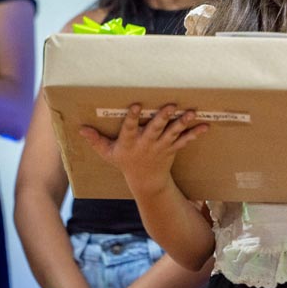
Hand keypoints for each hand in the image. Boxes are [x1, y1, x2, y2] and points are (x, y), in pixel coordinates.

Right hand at [79, 104, 206, 187]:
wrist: (145, 181)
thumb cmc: (124, 162)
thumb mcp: (108, 153)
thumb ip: (96, 140)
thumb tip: (80, 129)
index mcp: (129, 143)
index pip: (129, 128)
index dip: (133, 117)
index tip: (137, 105)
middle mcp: (146, 144)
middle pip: (155, 129)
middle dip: (163, 118)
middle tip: (171, 105)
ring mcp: (161, 146)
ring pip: (172, 133)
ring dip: (183, 123)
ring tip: (192, 112)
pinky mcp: (172, 149)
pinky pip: (185, 141)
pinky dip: (195, 134)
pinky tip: (205, 126)